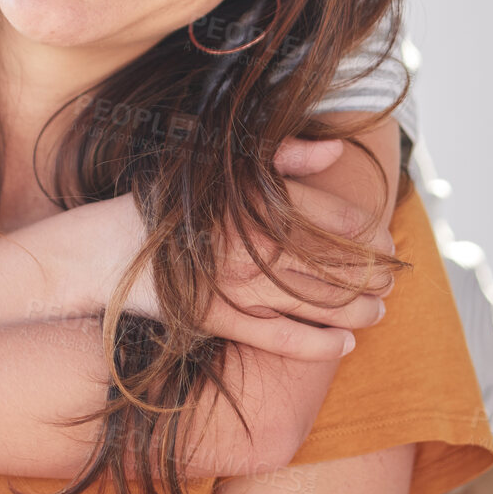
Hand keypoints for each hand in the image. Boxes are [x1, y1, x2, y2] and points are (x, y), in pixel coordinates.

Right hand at [77, 139, 392, 361]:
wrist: (100, 253)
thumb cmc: (160, 207)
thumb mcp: (217, 168)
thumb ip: (281, 158)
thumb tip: (336, 149)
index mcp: (253, 200)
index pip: (333, 216)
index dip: (369, 231)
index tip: (386, 239)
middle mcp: (249, 242)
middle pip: (334, 262)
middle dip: (372, 274)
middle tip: (392, 279)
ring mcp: (234, 285)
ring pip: (316, 302)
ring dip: (357, 309)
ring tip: (380, 311)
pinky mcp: (218, 321)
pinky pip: (281, 339)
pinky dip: (318, 344)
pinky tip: (343, 345)